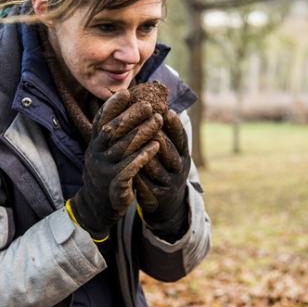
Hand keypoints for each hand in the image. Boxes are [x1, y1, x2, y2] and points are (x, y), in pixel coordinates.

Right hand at [70, 90, 161, 240]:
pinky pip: (128, 168)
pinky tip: (155, 145)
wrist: (97, 206)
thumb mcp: (105, 151)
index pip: (101, 120)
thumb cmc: (108, 171)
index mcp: (95, 143)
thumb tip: (128, 106)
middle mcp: (96, 154)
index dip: (112, 106)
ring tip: (158, 120)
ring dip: (141, 132)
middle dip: (130, 116)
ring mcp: (104, 169)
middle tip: (149, 106)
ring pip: (122, 147)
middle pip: (112, 130)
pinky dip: (142, 155)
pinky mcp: (114, 184)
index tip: (126, 92)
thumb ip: (114, 133)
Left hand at [134, 109, 190, 238]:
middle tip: (146, 121)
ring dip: (143, 154)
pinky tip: (124, 165)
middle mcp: (179, 168)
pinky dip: (135, 174)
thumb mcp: (171, 152)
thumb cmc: (164, 167)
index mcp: (183, 154)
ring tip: (131, 141)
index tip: (167, 110)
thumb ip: (164, 133)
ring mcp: (169, 183)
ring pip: (156, 167)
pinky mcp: (158, 197)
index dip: (175, 125)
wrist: (168, 203)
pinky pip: (145, 185)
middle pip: (169, 150)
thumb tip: (158, 103)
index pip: (181, 138)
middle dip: (157, 135)